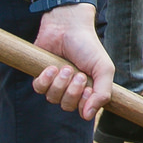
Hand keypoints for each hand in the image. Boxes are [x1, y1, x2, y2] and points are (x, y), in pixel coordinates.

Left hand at [30, 3, 114, 121]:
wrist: (68, 26)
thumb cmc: (88, 46)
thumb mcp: (103, 69)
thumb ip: (102, 93)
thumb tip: (88, 116)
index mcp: (88, 90)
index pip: (83, 111)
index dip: (84, 103)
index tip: (88, 88)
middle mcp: (71, 89)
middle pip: (66, 106)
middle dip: (72, 91)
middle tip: (78, 74)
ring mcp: (55, 83)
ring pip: (52, 98)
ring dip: (60, 83)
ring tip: (65, 67)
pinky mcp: (41, 76)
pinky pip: (39, 89)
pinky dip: (45, 80)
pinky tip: (51, 67)